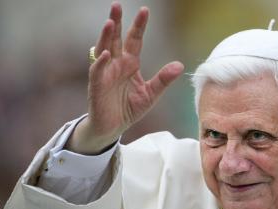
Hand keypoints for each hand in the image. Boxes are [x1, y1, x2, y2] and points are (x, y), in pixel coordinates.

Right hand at [67, 2, 183, 153]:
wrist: (113, 127)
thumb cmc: (129, 108)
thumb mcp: (151, 94)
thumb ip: (163, 79)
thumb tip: (180, 65)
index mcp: (130, 63)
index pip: (135, 40)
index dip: (139, 26)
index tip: (144, 10)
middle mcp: (116, 64)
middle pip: (116, 39)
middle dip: (117, 22)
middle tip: (116, 4)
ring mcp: (105, 73)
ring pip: (104, 50)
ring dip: (106, 36)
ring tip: (111, 22)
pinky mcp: (97, 85)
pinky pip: (97, 71)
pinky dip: (101, 62)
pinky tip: (106, 54)